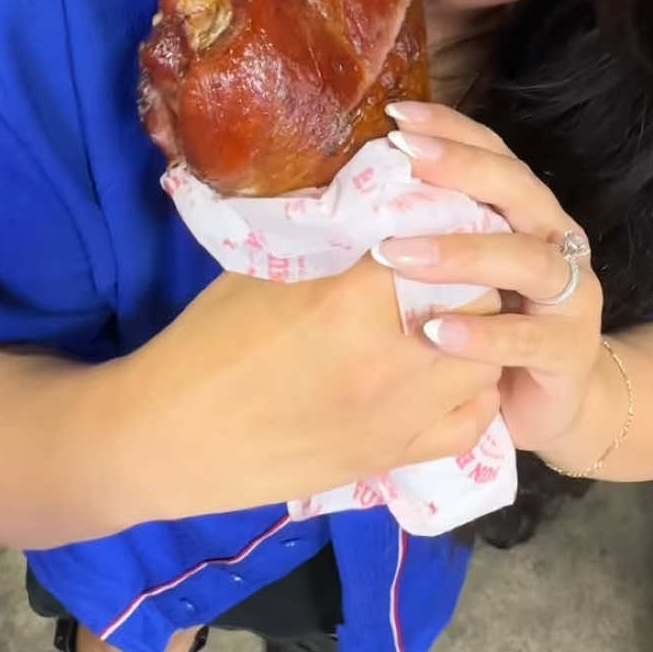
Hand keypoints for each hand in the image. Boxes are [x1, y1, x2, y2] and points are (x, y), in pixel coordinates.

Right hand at [124, 255, 502, 523]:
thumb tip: (373, 193)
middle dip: (473, 276)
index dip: (451, 228)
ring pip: (485, 363)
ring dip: (478, 332)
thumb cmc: (207, 340)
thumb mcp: (265, 264)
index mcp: (354, 301)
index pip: (447, 247)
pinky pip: (470, 425)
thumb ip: (329, 233)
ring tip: (451, 316)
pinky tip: (449, 375)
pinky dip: (472, 394)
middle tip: (449, 265)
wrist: (167, 437)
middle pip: (481, 303)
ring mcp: (398, 417)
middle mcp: (391, 360)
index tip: (440, 218)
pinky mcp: (392, 458)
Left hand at [372, 105, 603, 455]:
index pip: (496, 154)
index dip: (452, 130)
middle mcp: (556, 241)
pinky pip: (528, 338)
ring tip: (396, 254)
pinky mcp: (570, 351)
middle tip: (401, 158)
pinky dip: (483, 335)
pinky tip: (435, 333)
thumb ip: (429, 229)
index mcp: (528, 213)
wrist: (552, 403)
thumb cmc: (491, 325)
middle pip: (519, 189)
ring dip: (461, 251)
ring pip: (527, 259)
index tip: (397, 117)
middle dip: (460, 169)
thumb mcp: (461, 272)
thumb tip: (350, 190)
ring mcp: (572, 295)